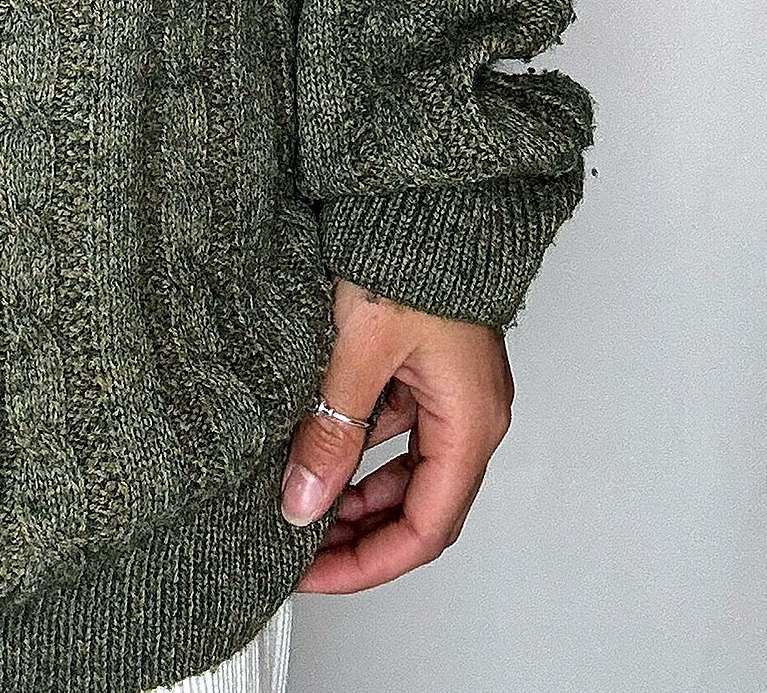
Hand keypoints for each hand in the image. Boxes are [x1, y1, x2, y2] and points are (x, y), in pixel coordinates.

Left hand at [280, 277, 513, 592]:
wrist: (427, 191)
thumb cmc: (412, 255)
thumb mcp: (361, 348)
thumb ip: (332, 428)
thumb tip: (303, 502)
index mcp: (470, 422)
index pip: (426, 529)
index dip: (369, 563)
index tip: (315, 575)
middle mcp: (469, 415)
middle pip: (418, 507)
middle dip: (359, 536)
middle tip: (298, 550)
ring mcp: (449, 390)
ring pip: (402, 467)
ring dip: (353, 491)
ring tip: (297, 502)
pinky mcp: (426, 365)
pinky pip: (392, 426)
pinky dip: (354, 445)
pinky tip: (312, 445)